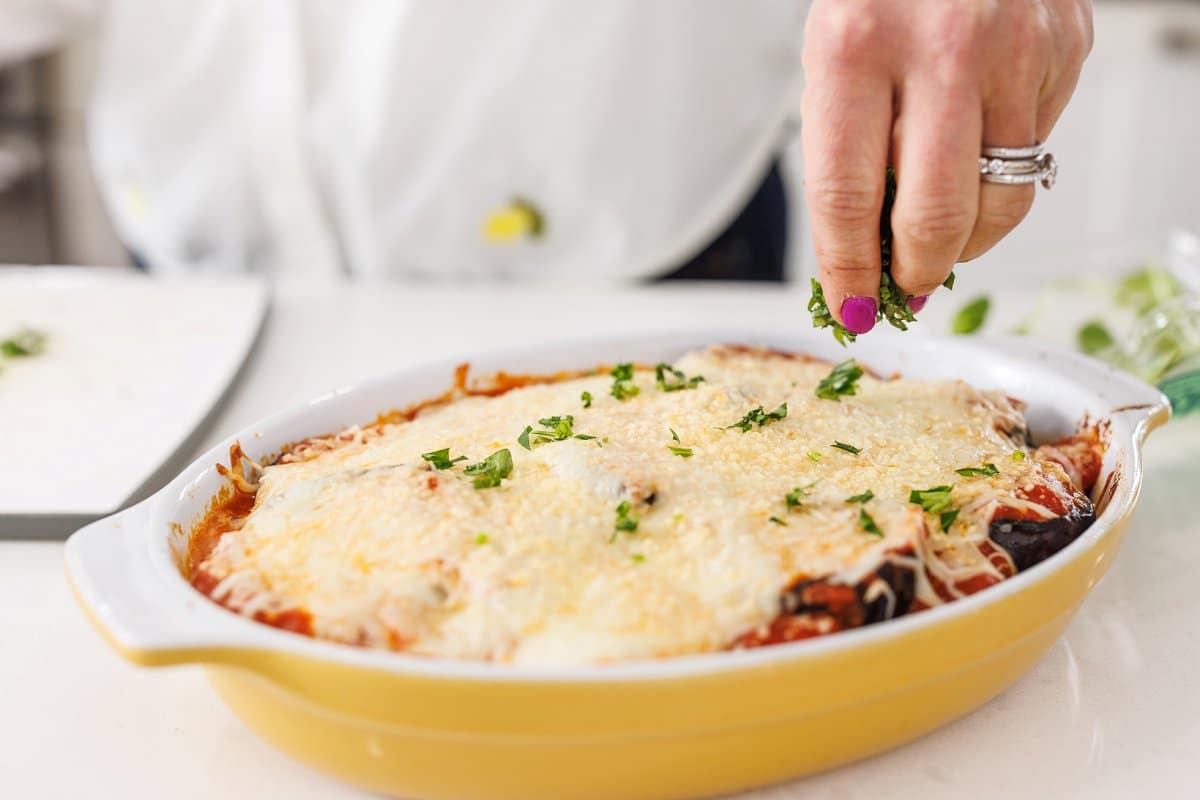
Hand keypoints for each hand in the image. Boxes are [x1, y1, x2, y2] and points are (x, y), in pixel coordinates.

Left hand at [801, 0, 1091, 332]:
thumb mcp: (832, 59)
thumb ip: (846, 152)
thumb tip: (863, 257)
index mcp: (854, 47)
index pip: (847, 198)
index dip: (848, 271)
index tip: (852, 307)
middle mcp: (941, 47)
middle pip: (934, 214)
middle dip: (916, 272)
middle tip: (906, 289)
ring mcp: (1015, 47)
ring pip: (1001, 199)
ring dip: (967, 241)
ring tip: (941, 238)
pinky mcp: (1066, 48)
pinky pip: (1035, 151)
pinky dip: (1001, 172)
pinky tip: (976, 148)